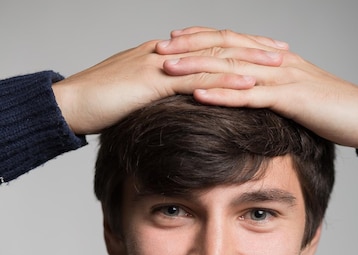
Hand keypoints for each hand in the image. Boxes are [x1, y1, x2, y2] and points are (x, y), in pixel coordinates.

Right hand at [52, 29, 286, 134]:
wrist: (71, 103)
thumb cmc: (99, 104)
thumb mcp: (134, 96)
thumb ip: (157, 95)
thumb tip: (175, 104)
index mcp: (164, 53)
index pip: (208, 44)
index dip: (237, 46)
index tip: (263, 50)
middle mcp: (168, 51)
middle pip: (218, 44)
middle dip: (253, 46)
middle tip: (283, 49)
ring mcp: (163, 62)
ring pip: (214, 57)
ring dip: (249, 61)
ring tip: (278, 64)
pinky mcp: (156, 80)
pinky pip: (199, 78)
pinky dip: (227, 81)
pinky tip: (251, 86)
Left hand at [164, 41, 357, 148]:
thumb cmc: (327, 109)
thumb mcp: (292, 95)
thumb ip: (269, 90)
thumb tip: (247, 95)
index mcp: (272, 57)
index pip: (229, 40)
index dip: (199, 38)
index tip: (171, 41)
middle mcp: (273, 60)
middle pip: (224, 48)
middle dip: (188, 49)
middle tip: (157, 51)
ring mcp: (280, 77)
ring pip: (231, 68)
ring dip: (197, 68)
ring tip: (167, 70)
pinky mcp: (288, 99)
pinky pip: (249, 96)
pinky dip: (222, 95)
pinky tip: (199, 96)